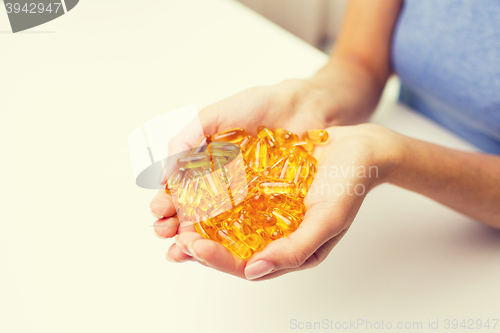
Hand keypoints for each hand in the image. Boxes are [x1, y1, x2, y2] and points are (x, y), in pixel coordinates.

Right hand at [151, 78, 339, 236]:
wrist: (303, 105)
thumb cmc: (260, 106)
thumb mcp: (215, 116)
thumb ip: (187, 140)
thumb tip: (161, 175)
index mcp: (207, 165)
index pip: (181, 190)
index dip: (168, 203)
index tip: (158, 211)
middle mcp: (225, 185)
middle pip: (196, 213)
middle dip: (178, 225)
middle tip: (165, 232)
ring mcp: (247, 197)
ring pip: (219, 225)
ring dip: (199, 238)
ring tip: (185, 246)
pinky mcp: (271, 205)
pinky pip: (251, 225)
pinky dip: (234, 238)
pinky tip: (220, 247)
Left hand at [164, 123, 404, 278]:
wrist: (360, 149)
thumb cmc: (349, 186)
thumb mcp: (328, 220)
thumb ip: (295, 251)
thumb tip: (254, 270)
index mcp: (288, 250)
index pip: (244, 265)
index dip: (216, 259)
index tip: (191, 245)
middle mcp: (273, 235)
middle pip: (228, 248)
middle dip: (196, 243)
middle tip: (169, 233)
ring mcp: (266, 212)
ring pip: (224, 225)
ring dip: (196, 221)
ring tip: (169, 215)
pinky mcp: (261, 189)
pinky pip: (231, 196)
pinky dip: (209, 195)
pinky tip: (190, 189)